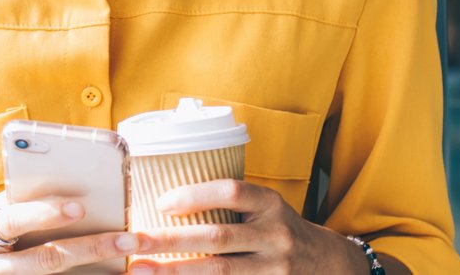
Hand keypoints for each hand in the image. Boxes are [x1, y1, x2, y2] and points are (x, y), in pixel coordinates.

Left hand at [129, 180, 366, 273]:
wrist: (326, 262)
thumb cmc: (281, 227)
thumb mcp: (266, 205)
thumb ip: (231, 201)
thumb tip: (167, 199)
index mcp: (271, 203)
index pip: (231, 192)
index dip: (194, 195)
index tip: (160, 202)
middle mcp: (274, 235)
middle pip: (216, 238)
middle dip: (169, 240)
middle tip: (133, 241)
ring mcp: (273, 267)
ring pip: (219, 271)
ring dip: (175, 271)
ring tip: (141, 269)